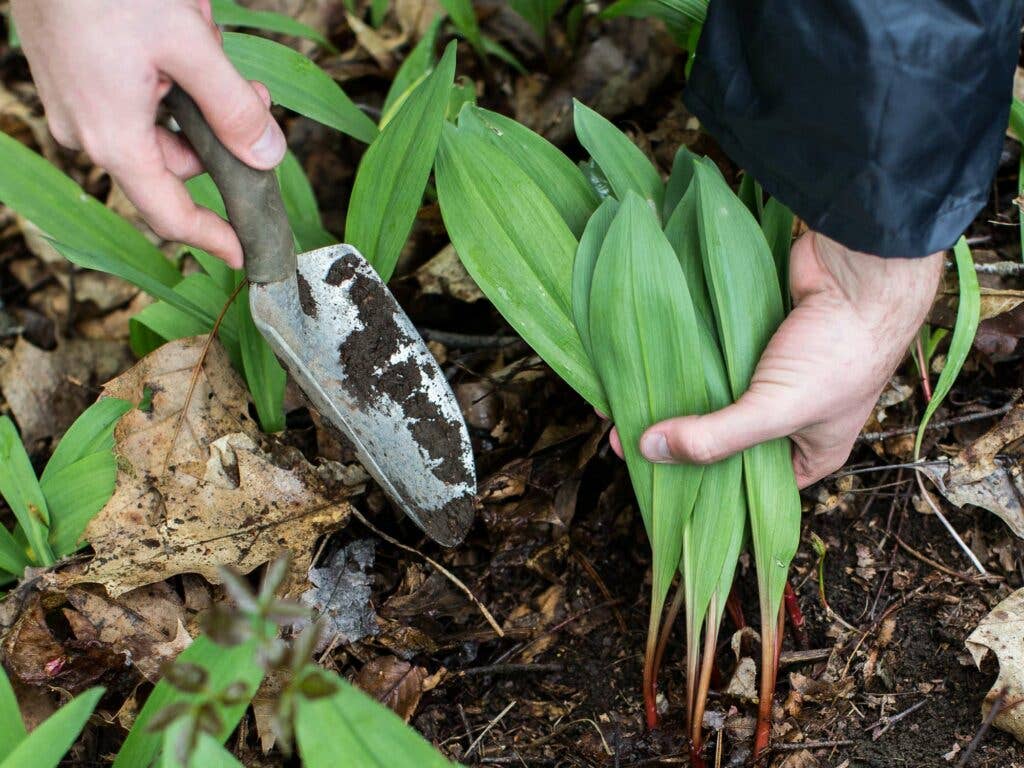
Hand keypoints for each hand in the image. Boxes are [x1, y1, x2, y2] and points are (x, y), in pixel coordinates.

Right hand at [11, 0, 286, 266]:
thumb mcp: (189, 44)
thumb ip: (233, 107)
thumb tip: (269, 155)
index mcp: (113, 139)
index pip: (169, 213)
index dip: (210, 236)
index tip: (243, 253)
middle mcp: (86, 132)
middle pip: (174, 162)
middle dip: (219, 133)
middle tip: (252, 92)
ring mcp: (74, 104)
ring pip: (158, 124)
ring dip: (195, 95)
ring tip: (203, 37)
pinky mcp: (71, 77)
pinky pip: (132, 97)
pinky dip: (166, 76)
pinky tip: (177, 33)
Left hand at [616, 231, 942, 487]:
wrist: (861, 269)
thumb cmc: (838, 350)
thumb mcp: (776, 409)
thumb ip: (715, 436)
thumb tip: (647, 450)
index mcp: (812, 450)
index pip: (752, 485)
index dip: (706, 486)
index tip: (656, 480)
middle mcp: (794, 417)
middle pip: (727, 439)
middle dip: (683, 439)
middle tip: (630, 440)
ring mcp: (775, 375)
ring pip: (717, 395)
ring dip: (679, 398)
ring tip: (629, 405)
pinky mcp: (757, 337)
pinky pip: (715, 357)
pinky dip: (688, 361)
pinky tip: (650, 367)